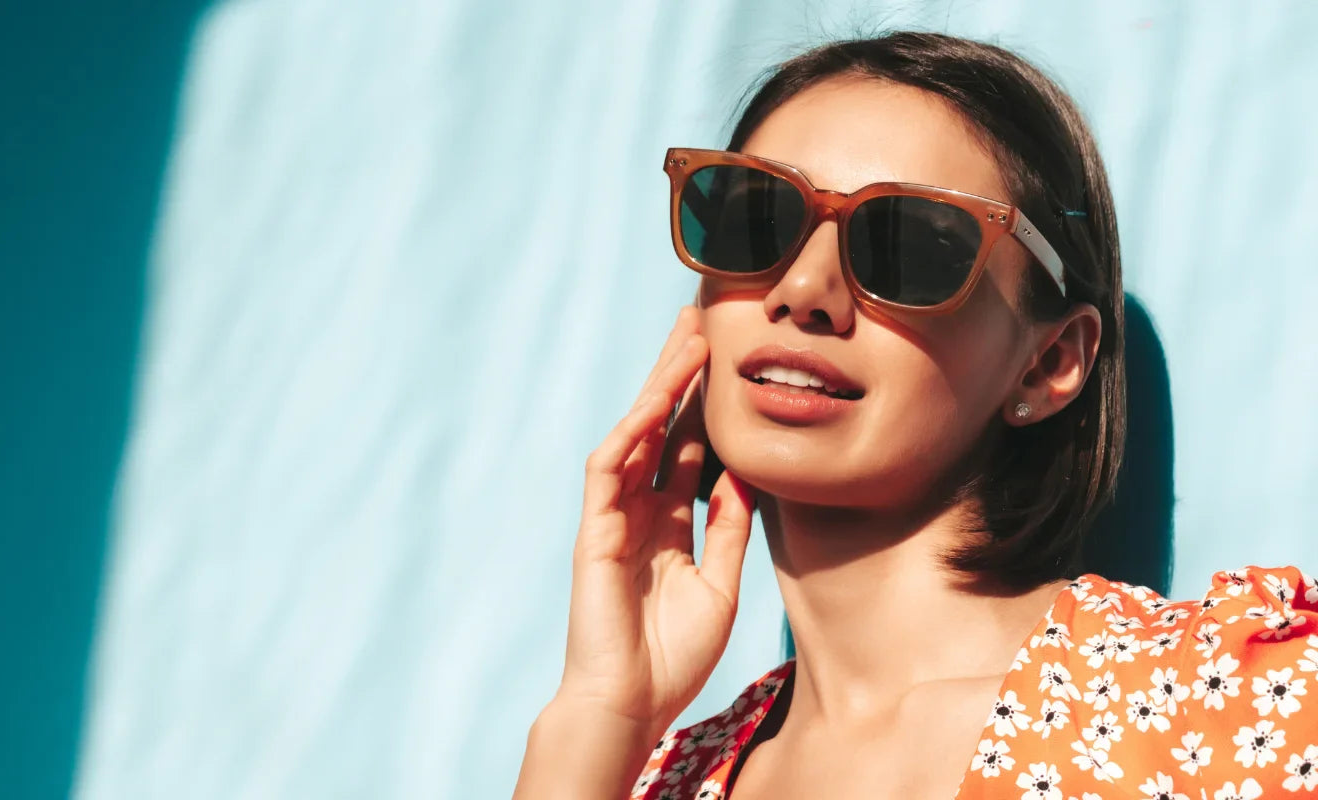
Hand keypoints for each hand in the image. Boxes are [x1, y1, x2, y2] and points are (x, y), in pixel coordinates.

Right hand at [553, 305, 756, 735]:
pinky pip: (611, 467)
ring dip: (661, 385)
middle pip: (662, 426)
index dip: (705, 404)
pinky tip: (657, 398)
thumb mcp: (720, 585)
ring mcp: (615, 515)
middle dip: (679, 373)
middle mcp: (640, 509)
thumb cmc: (672, 656)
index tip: (727, 358)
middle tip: (698, 318)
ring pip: (637, 433)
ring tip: (687, 337)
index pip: (689, 448)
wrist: (632, 701)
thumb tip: (747, 478)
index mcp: (669, 523)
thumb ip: (728, 530)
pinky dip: (633, 431)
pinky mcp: (596, 529)